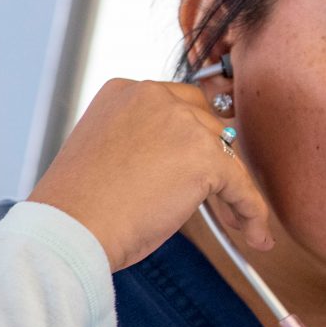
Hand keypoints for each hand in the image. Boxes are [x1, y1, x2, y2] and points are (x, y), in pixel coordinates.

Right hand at [29, 77, 274, 271]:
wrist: (70, 229)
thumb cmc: (79, 205)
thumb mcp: (107, 154)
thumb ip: (144, 143)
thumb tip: (181, 163)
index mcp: (125, 92)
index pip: (177, 105)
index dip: (191, 139)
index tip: (194, 167)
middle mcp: (154, 97)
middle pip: (207, 123)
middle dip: (214, 160)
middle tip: (216, 197)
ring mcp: (182, 123)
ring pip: (226, 154)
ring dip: (231, 189)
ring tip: (234, 222)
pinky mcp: (205, 157)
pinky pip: (242, 187)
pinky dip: (252, 212)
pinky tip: (255, 234)